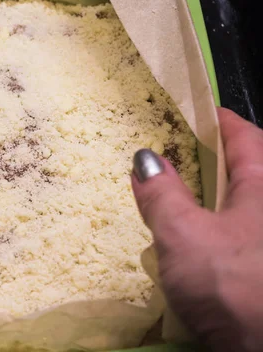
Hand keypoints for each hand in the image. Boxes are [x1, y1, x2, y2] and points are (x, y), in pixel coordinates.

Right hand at [132, 107, 262, 351]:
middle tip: (183, 154)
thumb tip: (145, 158)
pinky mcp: (260, 266)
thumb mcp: (183, 234)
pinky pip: (244, 232)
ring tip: (184, 195)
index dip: (222, 122)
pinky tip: (200, 240)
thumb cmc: (231, 283)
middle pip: (250, 171)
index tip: (199, 113)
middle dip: (218, 159)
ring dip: (219, 196)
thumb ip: (162, 194)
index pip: (247, 138)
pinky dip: (222, 226)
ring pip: (247, 205)